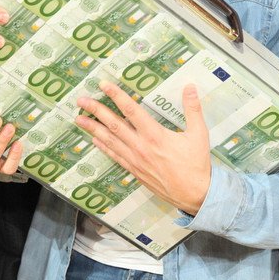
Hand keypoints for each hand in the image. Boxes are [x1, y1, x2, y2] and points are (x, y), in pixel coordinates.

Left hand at [75, 81, 210, 214]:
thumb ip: (193, 109)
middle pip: (114, 124)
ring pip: (110, 141)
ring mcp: (135, 160)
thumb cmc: (196, 164)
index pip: (131, 110)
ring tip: (79, 119)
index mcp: (155, 135)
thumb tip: (190, 87)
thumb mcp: (199, 134)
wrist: (195, 195)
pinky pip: (115, 156)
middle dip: (96, 110)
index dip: (116, 95)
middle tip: (81, 100)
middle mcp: (141, 146)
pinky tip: (94, 140)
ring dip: (93, 129)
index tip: (103, 85)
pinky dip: (103, 147)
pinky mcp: (135, 171)